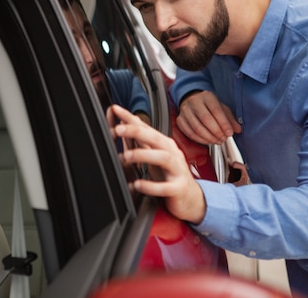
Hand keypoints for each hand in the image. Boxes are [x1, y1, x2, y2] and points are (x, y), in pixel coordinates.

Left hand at [107, 104, 206, 223]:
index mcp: (164, 144)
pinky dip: (150, 185)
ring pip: (163, 158)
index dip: (131, 118)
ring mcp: (177, 170)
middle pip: (155, 138)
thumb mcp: (155, 155)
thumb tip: (124, 127)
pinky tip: (137, 184)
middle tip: (118, 129)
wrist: (191, 198)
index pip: (146, 127)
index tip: (116, 110)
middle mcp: (172, 154)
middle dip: (136, 131)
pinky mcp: (178, 188)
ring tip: (126, 157)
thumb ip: (141, 142)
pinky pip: (165, 187)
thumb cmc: (170, 175)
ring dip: (143, 155)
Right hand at [176, 91, 241, 144]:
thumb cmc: (208, 105)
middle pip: (206, 120)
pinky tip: (208, 141)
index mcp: (207, 96)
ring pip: (197, 128)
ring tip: (217, 141)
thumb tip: (238, 129)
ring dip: (209, 138)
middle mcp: (194, 102)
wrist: (192, 101)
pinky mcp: (180, 120)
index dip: (224, 123)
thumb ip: (230, 119)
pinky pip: (190, 133)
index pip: (216, 110)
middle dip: (217, 132)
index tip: (229, 133)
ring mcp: (185, 111)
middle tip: (223, 138)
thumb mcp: (222, 108)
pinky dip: (200, 140)